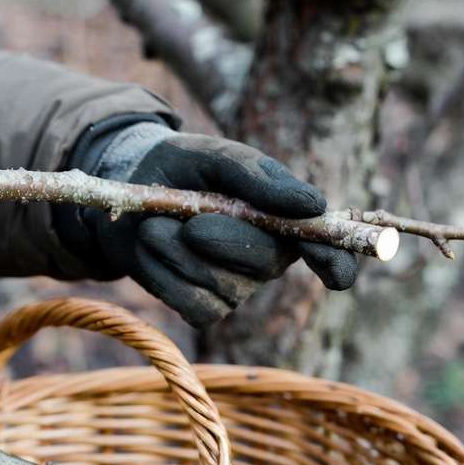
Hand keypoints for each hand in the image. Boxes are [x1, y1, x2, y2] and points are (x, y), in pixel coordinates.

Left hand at [62, 119, 357, 326]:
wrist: (125, 186)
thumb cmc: (182, 166)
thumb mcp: (217, 157)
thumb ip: (262, 178)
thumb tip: (315, 205)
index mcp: (286, 220)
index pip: (330, 249)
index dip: (338, 261)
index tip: (334, 270)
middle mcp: (268, 259)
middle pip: (266, 264)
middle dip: (225, 241)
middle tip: (191, 222)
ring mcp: (236, 288)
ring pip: (222, 286)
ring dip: (179, 251)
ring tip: (158, 223)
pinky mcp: (201, 307)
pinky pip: (192, 303)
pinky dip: (164, 273)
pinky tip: (153, 247)